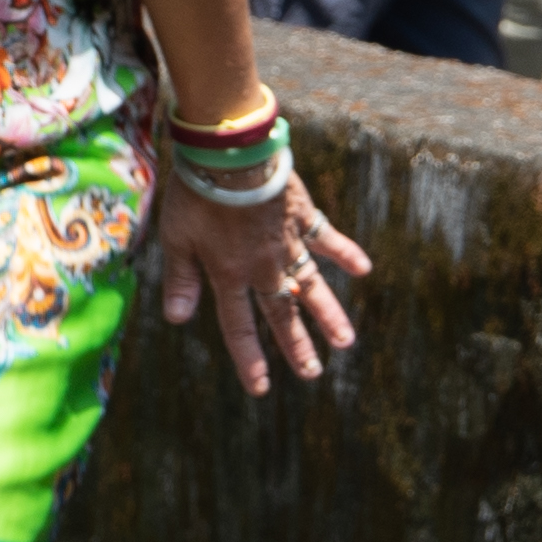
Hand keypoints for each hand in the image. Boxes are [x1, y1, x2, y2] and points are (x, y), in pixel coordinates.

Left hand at [150, 153, 373, 389]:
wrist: (230, 152)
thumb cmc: (197, 193)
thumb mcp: (176, 238)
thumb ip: (180, 279)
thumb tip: (177, 320)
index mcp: (229, 274)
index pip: (238, 327)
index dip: (249, 359)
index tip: (261, 389)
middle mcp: (262, 266)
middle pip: (282, 313)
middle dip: (297, 346)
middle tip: (312, 374)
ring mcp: (286, 242)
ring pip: (311, 285)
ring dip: (328, 314)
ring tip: (346, 342)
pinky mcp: (302, 215)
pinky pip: (327, 238)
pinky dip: (345, 253)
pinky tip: (364, 269)